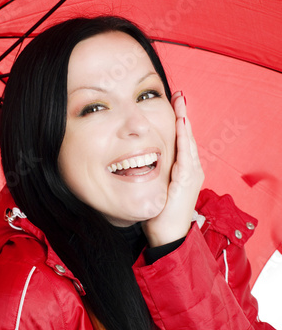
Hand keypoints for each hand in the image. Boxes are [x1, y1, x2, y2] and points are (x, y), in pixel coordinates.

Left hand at [142, 91, 204, 246]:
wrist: (168, 233)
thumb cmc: (161, 211)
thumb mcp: (157, 187)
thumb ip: (153, 173)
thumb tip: (138, 162)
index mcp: (184, 169)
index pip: (182, 140)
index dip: (179, 122)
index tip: (175, 104)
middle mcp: (192, 168)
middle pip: (187, 136)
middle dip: (183, 115)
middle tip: (179, 96)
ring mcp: (192, 173)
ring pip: (188, 141)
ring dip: (184, 120)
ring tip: (181, 103)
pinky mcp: (188, 179)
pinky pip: (186, 154)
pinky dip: (184, 138)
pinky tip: (181, 124)